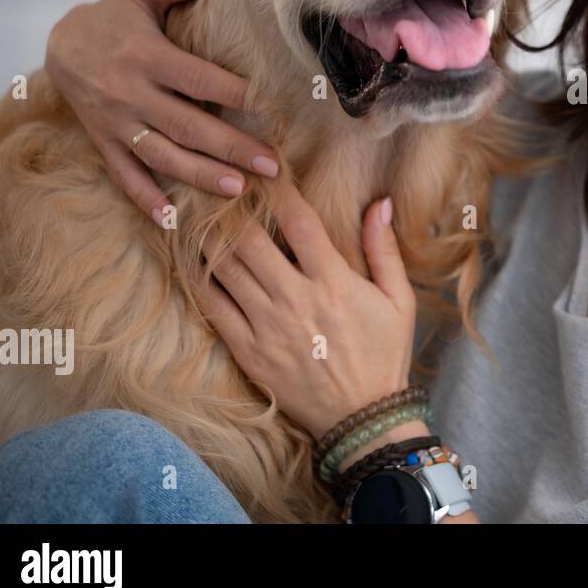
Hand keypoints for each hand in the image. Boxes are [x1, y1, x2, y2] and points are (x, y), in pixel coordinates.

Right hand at [44, 0, 279, 223]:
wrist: (59, 45)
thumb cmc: (114, 18)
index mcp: (145, 56)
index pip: (199, 79)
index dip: (236, 94)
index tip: (273, 109)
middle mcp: (130, 93)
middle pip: (188, 125)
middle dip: (232, 146)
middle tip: (272, 165)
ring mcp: (115, 122)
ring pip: (161, 155)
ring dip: (200, 175)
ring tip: (238, 191)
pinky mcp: (104, 142)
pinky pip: (124, 175)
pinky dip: (146, 199)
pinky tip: (172, 220)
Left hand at [196, 181, 416, 440]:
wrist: (362, 418)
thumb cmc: (384, 353)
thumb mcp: (398, 299)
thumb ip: (384, 249)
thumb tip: (380, 203)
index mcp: (333, 281)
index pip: (299, 222)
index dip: (278, 190)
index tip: (265, 168)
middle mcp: (294, 299)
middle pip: (248, 240)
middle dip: (230, 207)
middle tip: (217, 183)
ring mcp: (266, 326)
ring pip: (223, 269)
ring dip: (207, 236)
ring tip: (195, 211)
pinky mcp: (248, 350)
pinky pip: (212, 307)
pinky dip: (197, 279)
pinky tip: (189, 259)